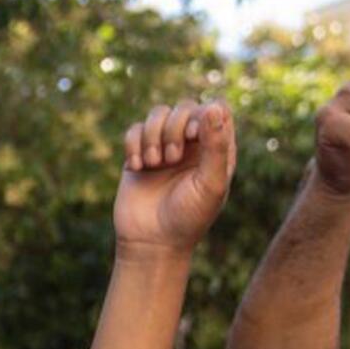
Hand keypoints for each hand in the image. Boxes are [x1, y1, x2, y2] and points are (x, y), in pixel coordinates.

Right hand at [115, 100, 236, 253]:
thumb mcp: (210, 183)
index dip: (202, 114)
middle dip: (174, 127)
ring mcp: (163, 147)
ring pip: (157, 114)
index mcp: (216, 148)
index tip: (194, 136)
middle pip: (184, 107)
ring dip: (153, 135)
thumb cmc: (189, 217)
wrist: (152, 242)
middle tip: (171, 158)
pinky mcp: (138, 155)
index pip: (216, 108)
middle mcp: (191, 144)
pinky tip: (137, 167)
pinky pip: (134, 130)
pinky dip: (133, 144)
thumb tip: (212, 106)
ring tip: (154, 164)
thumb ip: (216, 145)